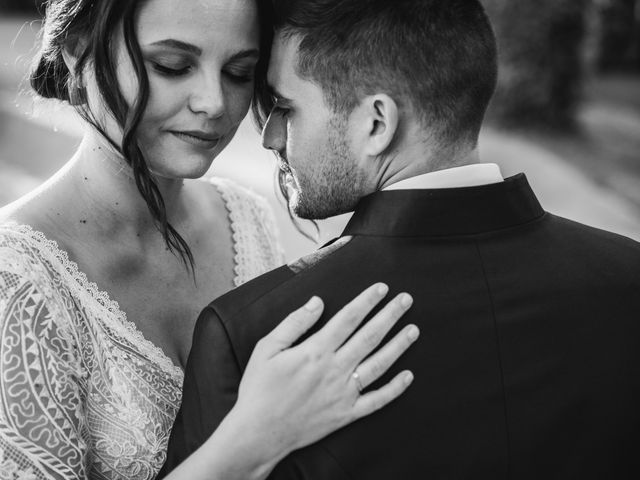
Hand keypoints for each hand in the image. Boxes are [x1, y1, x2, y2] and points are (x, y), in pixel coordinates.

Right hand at [227, 283, 418, 468]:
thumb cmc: (259, 389)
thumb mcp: (267, 348)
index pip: (348, 318)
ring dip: (398, 346)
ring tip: (413, 329)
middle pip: (369, 336)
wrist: (258, 433)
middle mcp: (335, 369)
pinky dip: (395, 389)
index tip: (381, 288)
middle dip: (390, 316)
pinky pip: (377, 400)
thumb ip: (294, 323)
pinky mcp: (347, 414)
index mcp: (315, 351)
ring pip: (379, 365)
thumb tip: (317, 302)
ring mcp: (344, 393)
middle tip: (407, 300)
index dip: (367, 301)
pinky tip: (408, 376)